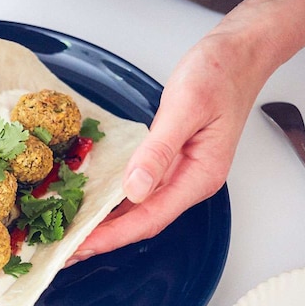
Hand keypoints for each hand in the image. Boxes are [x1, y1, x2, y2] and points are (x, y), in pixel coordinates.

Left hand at [66, 32, 269, 264]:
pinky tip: (94, 206)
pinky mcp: (172, 162)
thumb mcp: (185, 106)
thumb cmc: (218, 74)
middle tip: (66, 251)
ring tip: (73, 236)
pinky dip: (115, 202)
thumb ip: (159, 150)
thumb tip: (135, 189)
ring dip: (108, 225)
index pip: (151, 218)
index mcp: (201, 176)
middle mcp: (192, 181)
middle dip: (105, 238)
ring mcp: (182, 173)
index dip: (114, 235)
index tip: (82, 245)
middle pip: (144, 222)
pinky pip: (141, 190)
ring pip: (141, 210)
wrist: (238, 54)